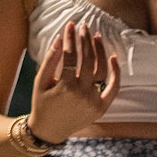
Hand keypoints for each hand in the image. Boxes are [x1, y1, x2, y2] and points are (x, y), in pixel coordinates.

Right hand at [29, 21, 121, 142]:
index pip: (70, 56)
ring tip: (96, 37)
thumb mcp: (40, 82)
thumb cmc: (42, 103)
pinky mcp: (101, 108)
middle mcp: (82, 94)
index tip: (70, 25)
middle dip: (85, 40)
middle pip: (88, 60)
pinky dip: (116, 73)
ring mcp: (93, 101)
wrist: (50, 130)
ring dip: (100, 52)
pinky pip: (113, 88)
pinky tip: (113, 58)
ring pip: (102, 71)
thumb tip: (59, 39)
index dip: (70, 38)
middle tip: (83, 27)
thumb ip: (50, 61)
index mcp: (65, 87)